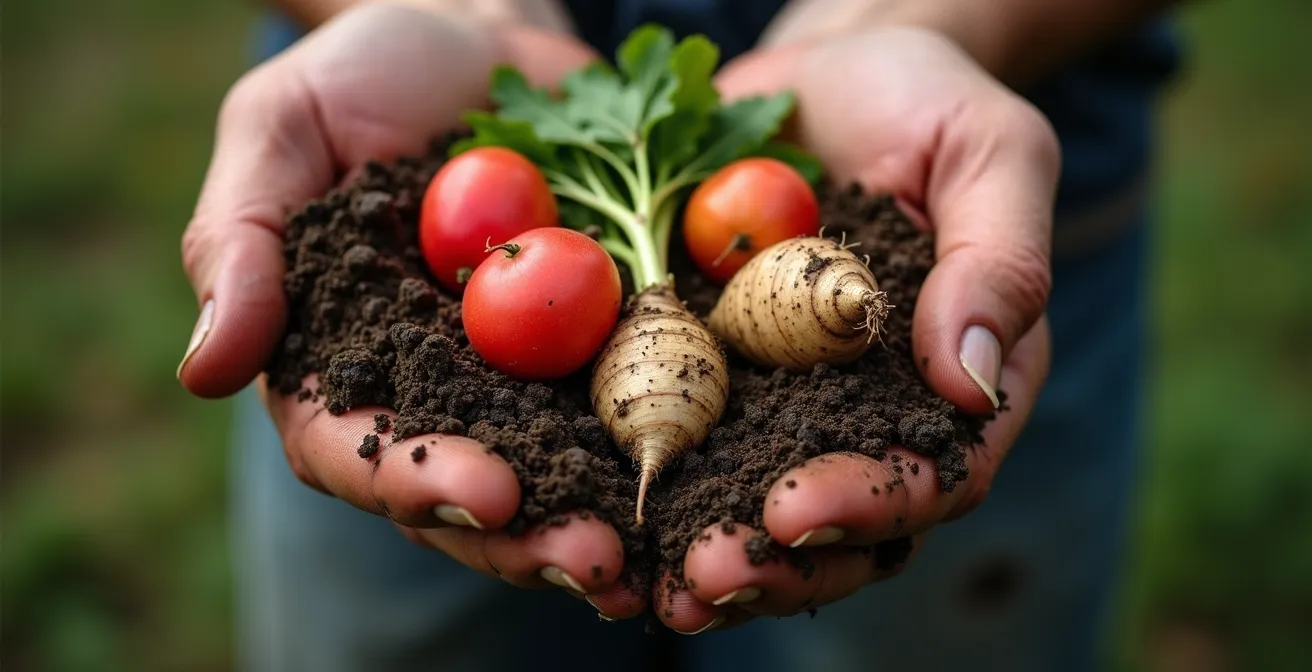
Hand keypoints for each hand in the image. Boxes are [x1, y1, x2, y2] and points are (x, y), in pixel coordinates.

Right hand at [177, 3, 641, 606]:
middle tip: (592, 563)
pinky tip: (716, 482)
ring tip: (651, 560)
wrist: (489, 40)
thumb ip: (241, 243)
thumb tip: (204, 371)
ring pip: (560, 476)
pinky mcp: (605, 347)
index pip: (360, 447)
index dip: (416, 480)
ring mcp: (527, 378)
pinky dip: (666, 445)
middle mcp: (438, 392)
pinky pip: (638, 404)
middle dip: (527, 535)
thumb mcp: (283, 128)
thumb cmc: (367, 74)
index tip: (483, 492)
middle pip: (470, 491)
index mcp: (343, 362)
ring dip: (603, 521)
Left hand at [640, 27, 1057, 632]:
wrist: (822, 72)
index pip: (927, 474)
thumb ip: (999, 263)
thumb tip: (973, 383)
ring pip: (744, 505)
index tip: (797, 510)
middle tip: (704, 580)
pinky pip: (669, 433)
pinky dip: (636, 478)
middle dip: (771, 563)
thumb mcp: (989, 154)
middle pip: (833, 523)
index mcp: (946, 385)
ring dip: (698, 551)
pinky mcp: (700, 370)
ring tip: (648, 584)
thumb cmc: (925, 103)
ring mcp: (775, 400)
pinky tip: (584, 508)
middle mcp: (859, 414)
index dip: (868, 505)